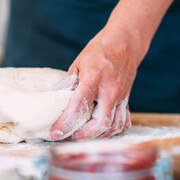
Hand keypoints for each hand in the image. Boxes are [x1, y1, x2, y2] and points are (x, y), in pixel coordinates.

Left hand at [50, 24, 145, 139]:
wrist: (126, 42)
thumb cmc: (99, 50)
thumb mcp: (78, 63)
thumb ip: (67, 83)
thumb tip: (52, 101)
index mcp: (93, 78)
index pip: (79, 107)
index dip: (65, 123)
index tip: (55, 133)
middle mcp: (110, 90)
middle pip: (100, 124)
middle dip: (83, 136)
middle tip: (70, 137)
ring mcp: (121, 96)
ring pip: (113, 127)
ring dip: (98, 137)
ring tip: (83, 137)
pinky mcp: (127, 100)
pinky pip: (123, 122)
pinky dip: (112, 131)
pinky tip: (101, 131)